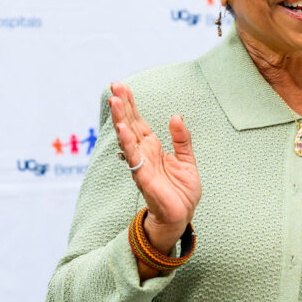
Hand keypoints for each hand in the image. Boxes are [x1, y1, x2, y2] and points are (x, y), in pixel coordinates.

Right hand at [110, 82, 201, 252]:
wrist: (182, 216)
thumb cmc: (181, 190)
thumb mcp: (187, 159)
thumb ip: (181, 138)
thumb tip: (176, 116)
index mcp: (152, 147)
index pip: (138, 121)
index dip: (130, 104)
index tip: (121, 86)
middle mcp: (143, 153)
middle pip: (130, 124)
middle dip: (122, 105)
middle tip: (114, 85)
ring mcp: (141, 164)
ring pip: (128, 138)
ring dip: (121, 119)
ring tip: (114, 101)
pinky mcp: (143, 178)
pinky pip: (134, 158)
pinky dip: (127, 143)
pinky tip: (122, 128)